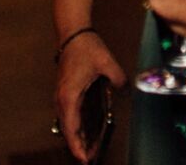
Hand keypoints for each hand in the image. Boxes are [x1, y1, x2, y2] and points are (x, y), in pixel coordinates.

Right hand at [55, 30, 124, 162]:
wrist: (72, 33)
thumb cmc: (86, 47)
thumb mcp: (107, 62)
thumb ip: (117, 78)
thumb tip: (124, 89)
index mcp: (69, 95)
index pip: (71, 127)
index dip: (77, 145)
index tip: (83, 158)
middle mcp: (62, 98)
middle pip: (67, 129)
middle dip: (77, 146)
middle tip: (89, 159)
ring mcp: (61, 95)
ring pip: (66, 123)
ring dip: (76, 137)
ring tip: (88, 150)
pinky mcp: (64, 92)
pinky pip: (68, 115)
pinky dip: (74, 126)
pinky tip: (85, 131)